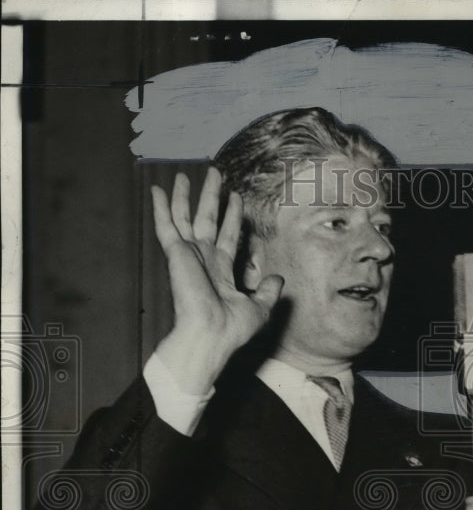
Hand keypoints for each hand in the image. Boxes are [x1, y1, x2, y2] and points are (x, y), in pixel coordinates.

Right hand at [151, 167, 282, 393]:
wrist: (210, 335)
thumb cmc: (232, 330)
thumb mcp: (259, 308)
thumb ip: (268, 291)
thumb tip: (278, 278)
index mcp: (221, 272)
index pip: (228, 237)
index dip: (232, 217)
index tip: (236, 197)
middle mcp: (203, 261)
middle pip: (207, 221)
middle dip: (211, 197)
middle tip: (214, 174)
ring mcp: (188, 256)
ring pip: (185, 218)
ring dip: (185, 196)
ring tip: (185, 174)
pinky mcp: (176, 255)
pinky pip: (166, 226)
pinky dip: (161, 207)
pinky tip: (158, 189)